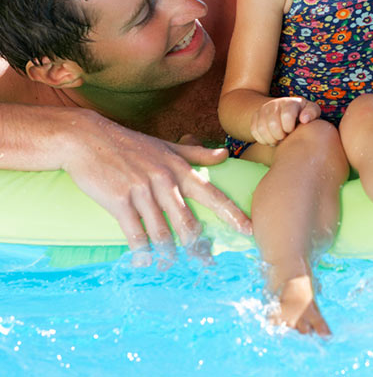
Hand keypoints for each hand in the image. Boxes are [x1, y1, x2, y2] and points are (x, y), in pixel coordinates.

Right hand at [62, 111, 251, 257]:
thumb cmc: (130, 144)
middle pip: (188, 221)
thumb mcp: (166, 146)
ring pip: (162, 232)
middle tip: (207, 264)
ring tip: (170, 266)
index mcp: (178, 167)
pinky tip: (144, 262)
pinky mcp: (119, 201)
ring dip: (168, 255)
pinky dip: (141, 252)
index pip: (212, 194)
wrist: (89, 140)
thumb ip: (197, 153)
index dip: (232, 213)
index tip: (249, 230)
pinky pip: (135, 234)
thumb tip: (225, 155)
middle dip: (199, 246)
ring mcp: (142, 190)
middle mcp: (164, 179)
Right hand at [250, 96, 320, 145]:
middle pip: (273, 124)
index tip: (292, 130)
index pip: (286, 115)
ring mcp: (264, 109)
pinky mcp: (255, 116)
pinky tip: (271, 139)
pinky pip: (254, 131)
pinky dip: (262, 139)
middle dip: (280, 135)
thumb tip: (304, 119)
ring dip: (271, 139)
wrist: (284, 110)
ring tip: (278, 139)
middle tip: (285, 137)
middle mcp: (275, 104)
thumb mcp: (311, 111)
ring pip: (262, 129)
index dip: (289, 127)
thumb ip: (312, 113)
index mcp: (290, 102)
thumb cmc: (302, 114)